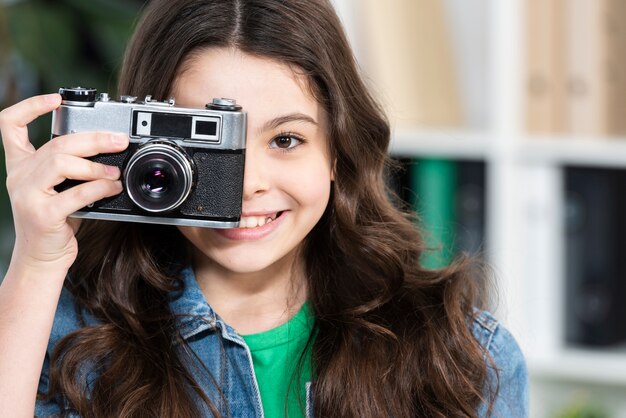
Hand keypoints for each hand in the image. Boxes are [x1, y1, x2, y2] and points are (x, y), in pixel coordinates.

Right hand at [0, 93, 128, 271]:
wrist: (41, 258)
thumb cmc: (54, 221)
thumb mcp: (57, 189)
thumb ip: (70, 168)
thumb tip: (107, 148)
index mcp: (21, 166)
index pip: (10, 125)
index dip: (31, 106)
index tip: (56, 99)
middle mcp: (20, 176)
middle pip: (55, 144)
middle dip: (92, 138)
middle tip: (118, 140)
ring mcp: (27, 195)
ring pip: (61, 163)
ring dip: (95, 165)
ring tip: (115, 171)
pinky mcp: (42, 214)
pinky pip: (75, 193)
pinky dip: (99, 187)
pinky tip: (113, 187)